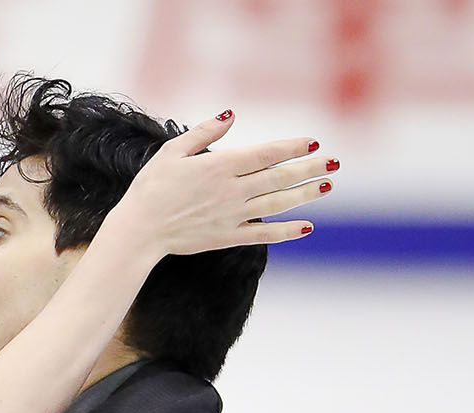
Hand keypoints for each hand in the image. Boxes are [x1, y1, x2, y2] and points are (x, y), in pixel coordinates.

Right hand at [108, 110, 336, 255]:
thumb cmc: (151, 188)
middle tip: (334, 163)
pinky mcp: (227, 236)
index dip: (291, 147)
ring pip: (278, 204)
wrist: (139, 230)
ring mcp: (232, 216)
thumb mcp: (172, 152)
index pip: (266, 154)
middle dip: (309, 168)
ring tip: (326, 186)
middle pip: (279, 178)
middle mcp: (232, 191)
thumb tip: (232, 115)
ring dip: (305, 195)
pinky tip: (307, 227)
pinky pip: (264, 235)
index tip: (312, 142)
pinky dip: (287, 232)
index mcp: (220, 166)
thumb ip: (204, 133)